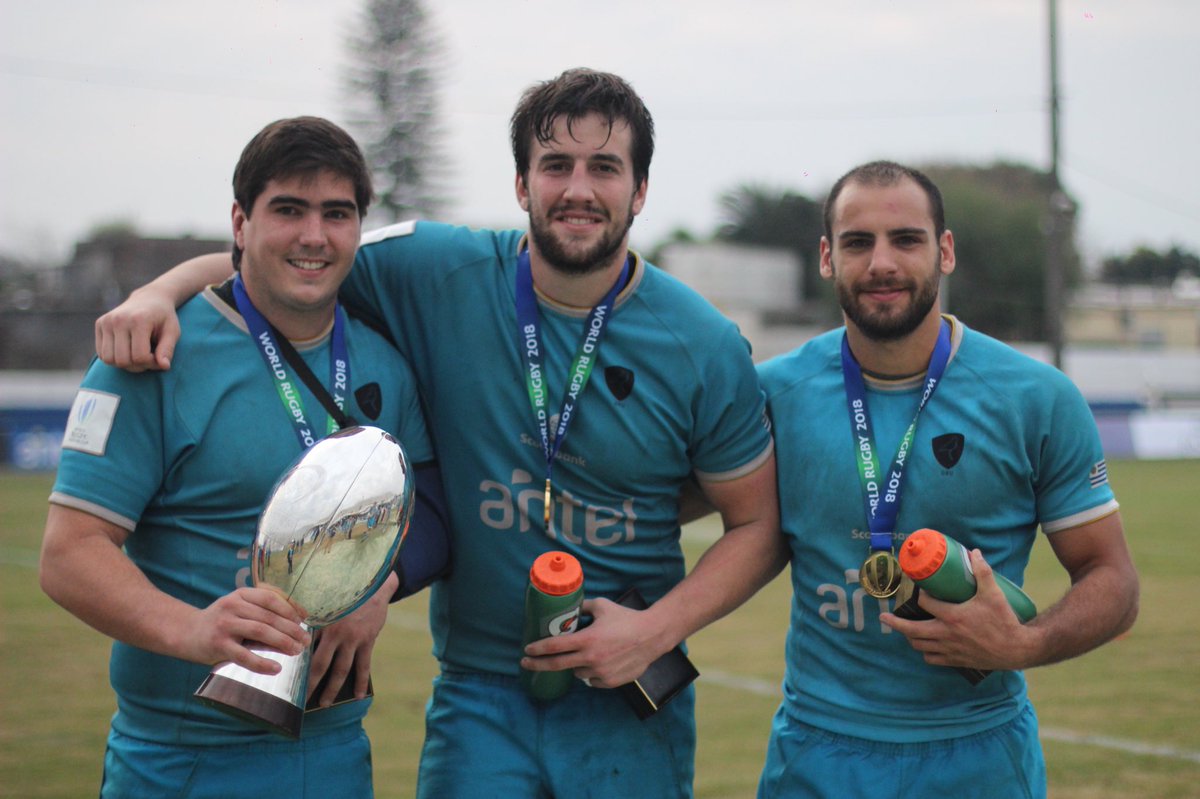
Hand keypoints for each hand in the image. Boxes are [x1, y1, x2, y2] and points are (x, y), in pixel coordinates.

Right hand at [95, 287, 180, 370]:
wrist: (149, 298)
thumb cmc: (163, 318)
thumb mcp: (173, 331)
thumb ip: (168, 349)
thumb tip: (164, 367)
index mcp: (139, 320)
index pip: (139, 356)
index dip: (151, 364)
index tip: (158, 358)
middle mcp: (119, 320)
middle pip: (122, 361)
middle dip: (138, 366)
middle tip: (148, 358)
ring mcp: (106, 321)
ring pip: (108, 359)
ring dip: (124, 364)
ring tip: (137, 355)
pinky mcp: (99, 323)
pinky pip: (101, 354)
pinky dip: (114, 358)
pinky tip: (126, 350)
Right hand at [181, 587, 309, 673]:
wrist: (186, 633)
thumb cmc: (221, 623)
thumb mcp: (240, 611)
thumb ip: (263, 616)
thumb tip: (296, 628)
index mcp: (241, 594)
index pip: (271, 597)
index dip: (291, 608)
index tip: (305, 619)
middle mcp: (233, 606)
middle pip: (269, 616)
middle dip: (292, 629)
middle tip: (306, 640)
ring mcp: (224, 625)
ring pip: (260, 632)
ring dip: (283, 642)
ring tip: (297, 651)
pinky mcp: (218, 645)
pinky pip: (244, 655)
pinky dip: (262, 663)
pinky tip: (276, 668)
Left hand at [306, 572, 395, 706]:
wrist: (374, 585)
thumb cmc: (345, 593)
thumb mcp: (327, 602)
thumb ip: (315, 619)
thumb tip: (298, 637)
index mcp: (322, 624)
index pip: (306, 649)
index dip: (297, 665)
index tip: (288, 678)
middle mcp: (337, 634)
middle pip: (321, 665)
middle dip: (311, 685)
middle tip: (302, 702)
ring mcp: (354, 639)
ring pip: (341, 670)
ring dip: (333, 689)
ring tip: (325, 703)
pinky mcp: (368, 641)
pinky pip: (364, 666)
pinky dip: (361, 682)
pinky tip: (359, 695)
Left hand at [520, 597, 669, 688]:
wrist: (652, 636)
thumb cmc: (627, 619)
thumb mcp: (602, 607)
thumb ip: (583, 607)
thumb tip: (569, 607)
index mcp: (587, 639)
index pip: (555, 646)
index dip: (537, 648)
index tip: (527, 650)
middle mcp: (591, 658)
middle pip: (556, 665)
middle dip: (537, 665)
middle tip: (526, 663)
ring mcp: (600, 672)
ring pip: (576, 673)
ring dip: (575, 665)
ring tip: (586, 655)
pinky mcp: (609, 682)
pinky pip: (592, 680)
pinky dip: (591, 673)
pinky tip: (600, 663)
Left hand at [881, 549, 1030, 670]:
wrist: (1017, 649)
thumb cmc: (1005, 620)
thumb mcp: (994, 593)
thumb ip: (983, 572)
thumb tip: (975, 553)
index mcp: (952, 617)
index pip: (925, 603)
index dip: (919, 596)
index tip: (918, 591)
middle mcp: (946, 634)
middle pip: (912, 630)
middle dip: (895, 623)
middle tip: (884, 617)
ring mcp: (950, 649)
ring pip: (920, 645)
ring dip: (910, 637)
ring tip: (904, 629)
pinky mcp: (956, 660)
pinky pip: (933, 659)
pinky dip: (925, 652)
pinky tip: (925, 646)